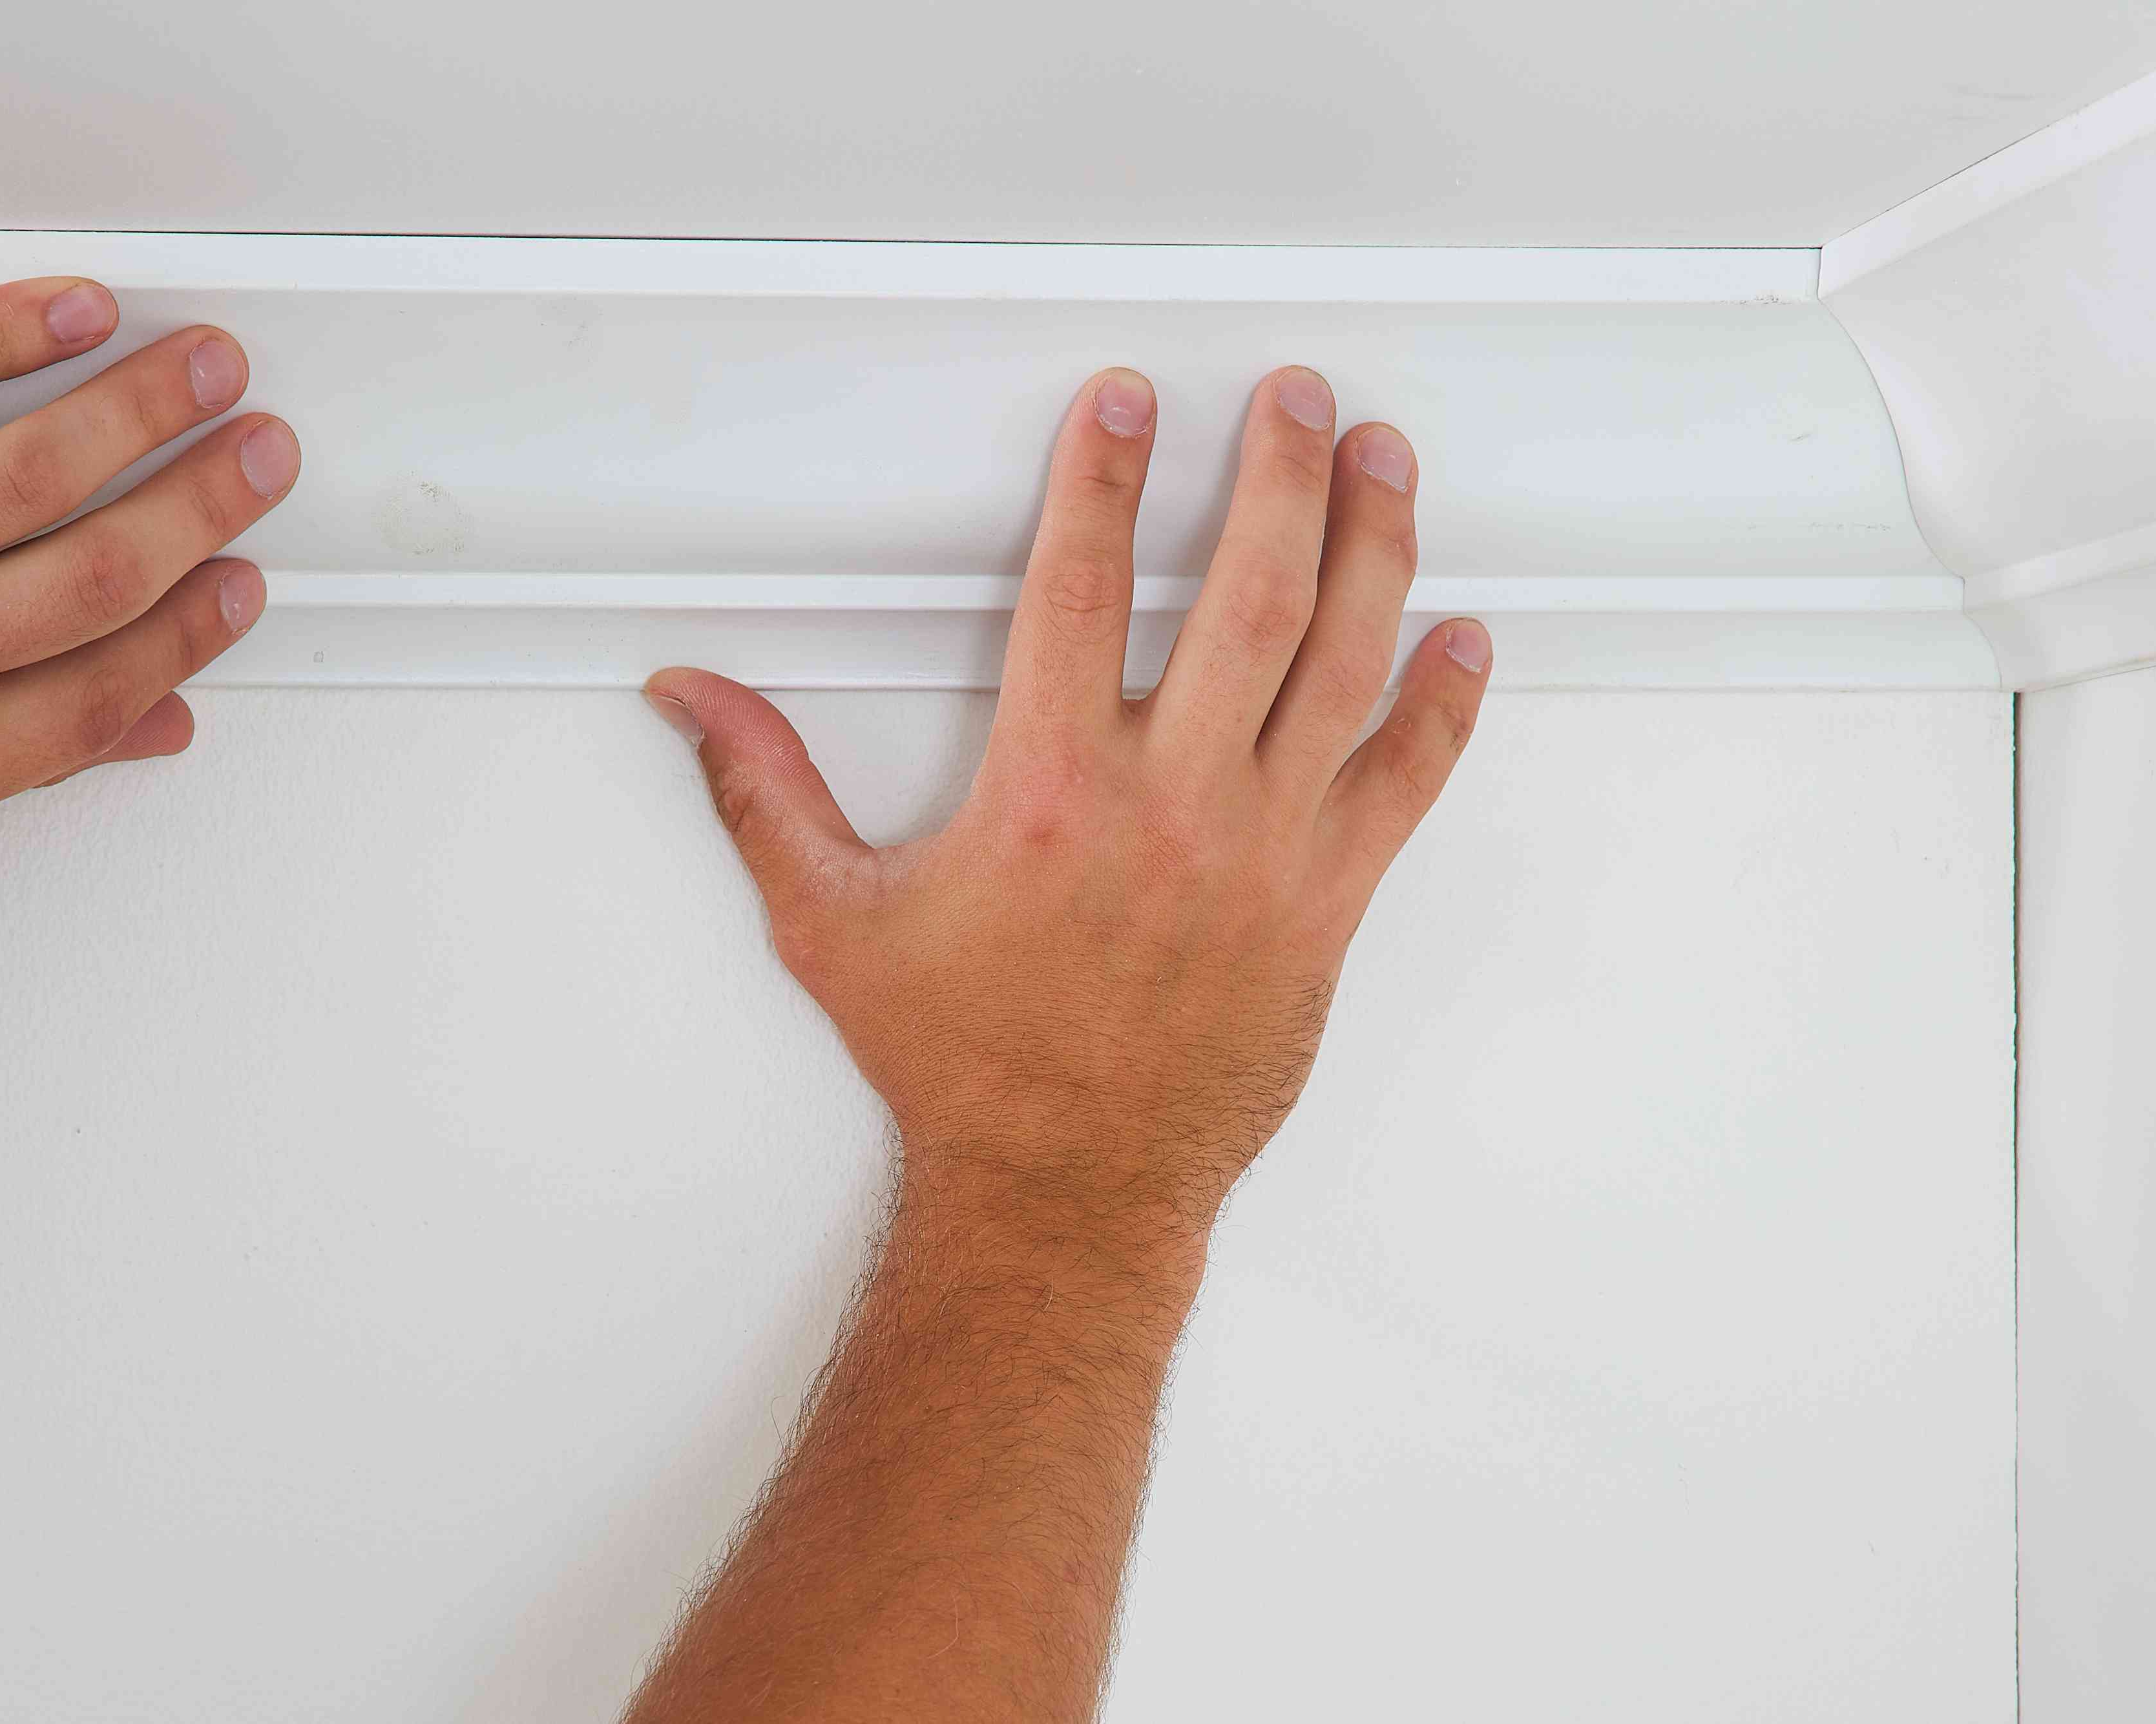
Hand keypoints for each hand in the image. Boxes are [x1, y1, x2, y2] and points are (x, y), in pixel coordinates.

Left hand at [0, 278, 298, 847]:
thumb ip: (12, 756)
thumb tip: (146, 726)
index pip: (109, 682)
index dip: (196, 626)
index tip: (238, 578)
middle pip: (97, 569)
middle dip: (203, 503)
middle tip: (256, 453)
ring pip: (31, 470)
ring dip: (141, 409)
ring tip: (198, 370)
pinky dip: (6, 335)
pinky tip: (72, 315)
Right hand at [649, 365, 1486, 1236]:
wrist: (1068, 1190)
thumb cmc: (965, 1064)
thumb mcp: (832, 922)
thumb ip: (764, 792)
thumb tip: (693, 699)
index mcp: (1050, 792)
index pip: (1078, 587)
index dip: (1102, 477)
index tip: (1124, 403)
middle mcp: (1171, 806)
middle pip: (1248, 597)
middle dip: (1275, 475)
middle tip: (1291, 396)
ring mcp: (1262, 853)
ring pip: (1343, 666)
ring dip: (1373, 548)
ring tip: (1382, 461)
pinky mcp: (1325, 907)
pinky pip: (1404, 783)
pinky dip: (1442, 706)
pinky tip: (1461, 638)